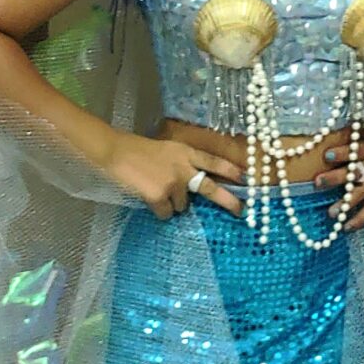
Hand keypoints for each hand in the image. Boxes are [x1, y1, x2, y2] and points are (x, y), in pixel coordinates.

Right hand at [110, 133, 242, 219]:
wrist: (117, 152)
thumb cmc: (139, 150)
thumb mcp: (168, 150)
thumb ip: (183, 163)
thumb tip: (195, 185)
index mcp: (186, 153)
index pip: (214, 162)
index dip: (231, 171)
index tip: (246, 179)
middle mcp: (184, 168)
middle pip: (211, 188)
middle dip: (228, 201)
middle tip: (240, 211)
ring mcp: (173, 183)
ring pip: (182, 206)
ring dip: (172, 203)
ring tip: (156, 189)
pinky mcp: (159, 197)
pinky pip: (166, 214)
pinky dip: (159, 210)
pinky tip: (148, 197)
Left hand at [316, 118, 363, 230]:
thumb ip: (350, 135)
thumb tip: (327, 133)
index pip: (354, 151)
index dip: (341, 153)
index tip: (327, 155)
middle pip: (353, 174)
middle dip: (335, 178)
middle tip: (318, 182)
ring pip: (360, 195)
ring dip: (345, 204)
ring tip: (331, 213)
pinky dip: (359, 219)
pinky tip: (346, 228)